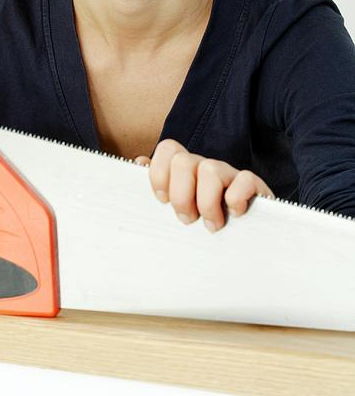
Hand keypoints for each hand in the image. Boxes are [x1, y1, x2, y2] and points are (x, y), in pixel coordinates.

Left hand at [136, 138, 275, 232]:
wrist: (247, 246)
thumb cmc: (205, 225)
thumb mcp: (179, 208)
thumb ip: (160, 185)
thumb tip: (139, 161)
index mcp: (187, 169)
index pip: (168, 149)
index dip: (159, 174)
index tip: (163, 201)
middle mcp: (206, 167)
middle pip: (183, 160)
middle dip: (181, 195)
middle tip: (187, 218)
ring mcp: (231, 175)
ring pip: (210, 169)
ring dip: (207, 203)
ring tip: (211, 225)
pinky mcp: (255, 187)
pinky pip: (244, 179)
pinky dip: (236, 199)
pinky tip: (235, 214)